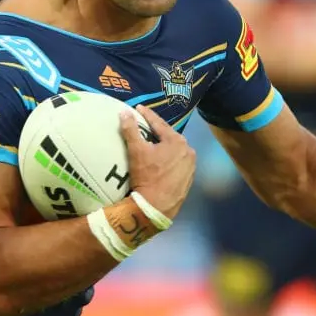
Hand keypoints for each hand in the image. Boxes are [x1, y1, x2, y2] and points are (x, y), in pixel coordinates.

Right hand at [119, 105, 195, 220]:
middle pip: (169, 137)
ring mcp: (191, 167)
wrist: (155, 207)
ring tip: (153, 145)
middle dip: (158, 131)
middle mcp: (188, 151)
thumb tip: (124, 112)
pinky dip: (170, 161)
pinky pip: (178, 164)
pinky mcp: (189, 180)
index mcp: (177, 141)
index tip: (138, 108)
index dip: (147, 115)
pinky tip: (162, 163)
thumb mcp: (136, 151)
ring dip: (165, 147)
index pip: (159, 124)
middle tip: (146, 127)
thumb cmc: (146, 176)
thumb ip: (130, 129)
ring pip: (175, 151)